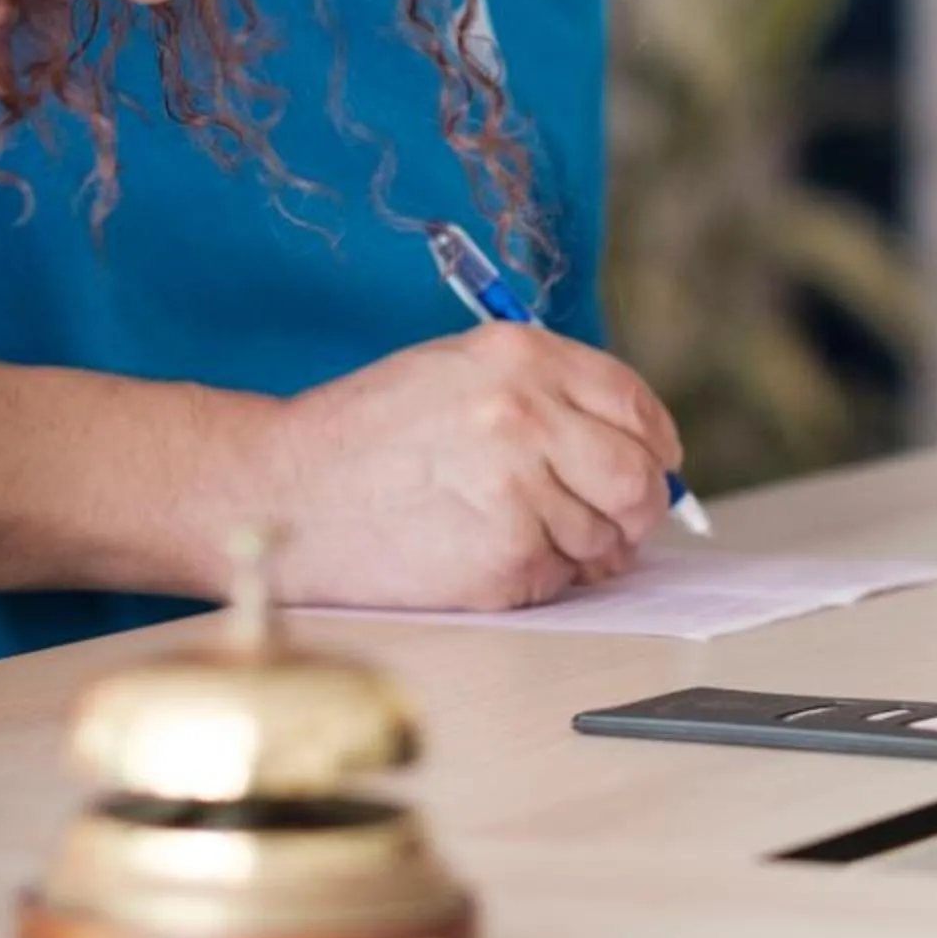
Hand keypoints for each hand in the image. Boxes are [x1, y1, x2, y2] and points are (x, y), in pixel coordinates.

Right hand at [245, 324, 684, 610]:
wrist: (281, 491)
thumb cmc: (368, 433)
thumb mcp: (458, 369)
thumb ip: (547, 393)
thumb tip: (634, 444)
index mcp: (523, 358)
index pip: (636, 405)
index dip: (654, 444)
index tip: (655, 464)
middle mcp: (528, 418)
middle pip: (638, 478)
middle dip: (638, 507)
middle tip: (618, 521)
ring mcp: (517, 493)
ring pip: (604, 537)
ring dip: (584, 548)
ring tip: (521, 532)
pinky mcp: (501, 561)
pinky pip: (561, 579)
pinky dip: (544, 578)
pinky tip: (493, 556)